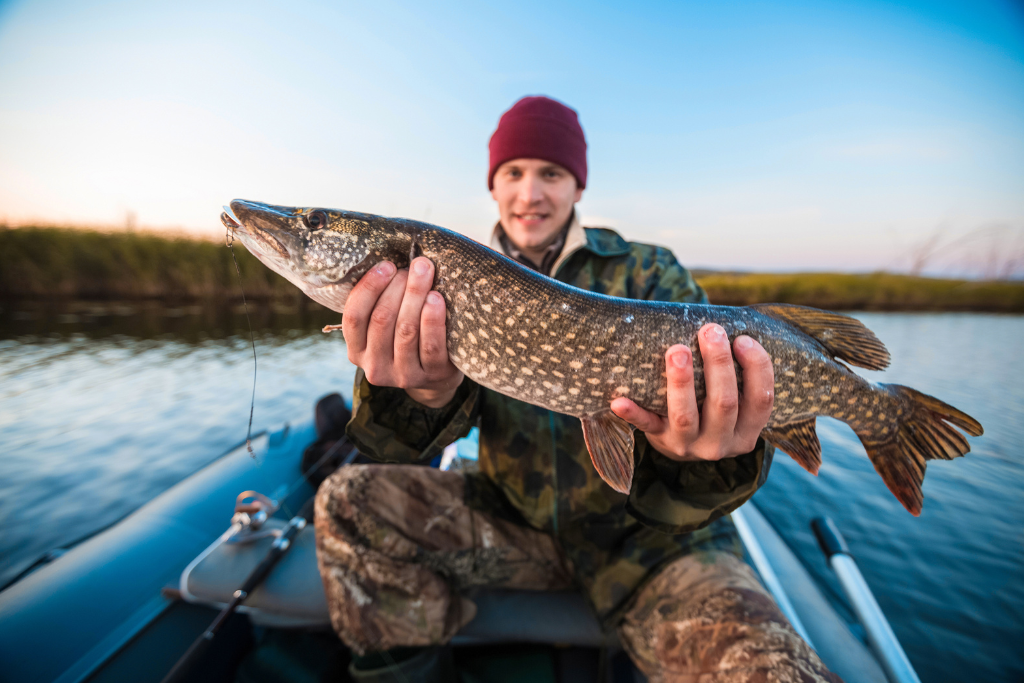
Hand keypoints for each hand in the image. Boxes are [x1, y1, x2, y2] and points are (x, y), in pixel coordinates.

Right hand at [342, 257, 463, 407]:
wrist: (435, 376)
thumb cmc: (406, 337)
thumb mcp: (384, 327)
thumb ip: (378, 303)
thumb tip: (386, 256)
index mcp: (356, 351)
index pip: (354, 316)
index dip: (369, 287)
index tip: (387, 265)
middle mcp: (375, 367)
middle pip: (382, 319)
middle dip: (398, 286)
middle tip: (415, 265)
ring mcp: (403, 375)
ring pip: (406, 330)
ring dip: (415, 295)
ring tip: (425, 272)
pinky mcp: (432, 376)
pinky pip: (431, 345)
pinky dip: (432, 318)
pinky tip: (436, 298)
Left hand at [610, 323, 773, 461]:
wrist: (681, 441)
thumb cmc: (710, 403)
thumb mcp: (733, 397)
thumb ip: (734, 369)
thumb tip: (725, 323)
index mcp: (746, 430)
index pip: (761, 400)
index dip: (757, 368)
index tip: (743, 339)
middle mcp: (721, 442)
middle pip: (724, 403)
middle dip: (718, 364)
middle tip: (710, 331)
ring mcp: (689, 445)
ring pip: (685, 416)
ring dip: (681, 382)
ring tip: (676, 351)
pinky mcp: (659, 441)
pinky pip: (645, 426)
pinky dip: (633, 414)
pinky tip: (618, 401)